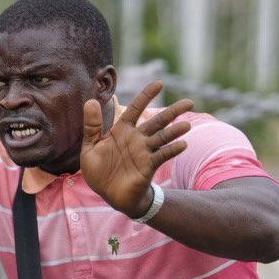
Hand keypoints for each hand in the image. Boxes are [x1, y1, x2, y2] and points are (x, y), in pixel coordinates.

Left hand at [80, 81, 193, 218]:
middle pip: (157, 121)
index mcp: (122, 131)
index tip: (159, 83)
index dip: (146, 96)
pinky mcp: (148, 166)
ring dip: (175, 131)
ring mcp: (144, 152)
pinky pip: (162, 155)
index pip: (136, 109)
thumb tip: (91, 101)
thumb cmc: (99, 172)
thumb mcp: (90, 148)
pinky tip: (182, 144)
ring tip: (187, 125)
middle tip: (189, 102)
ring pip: (163, 137)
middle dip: (173, 112)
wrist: (109, 195)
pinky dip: (172, 150)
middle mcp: (136, 138)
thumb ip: (91, 126)